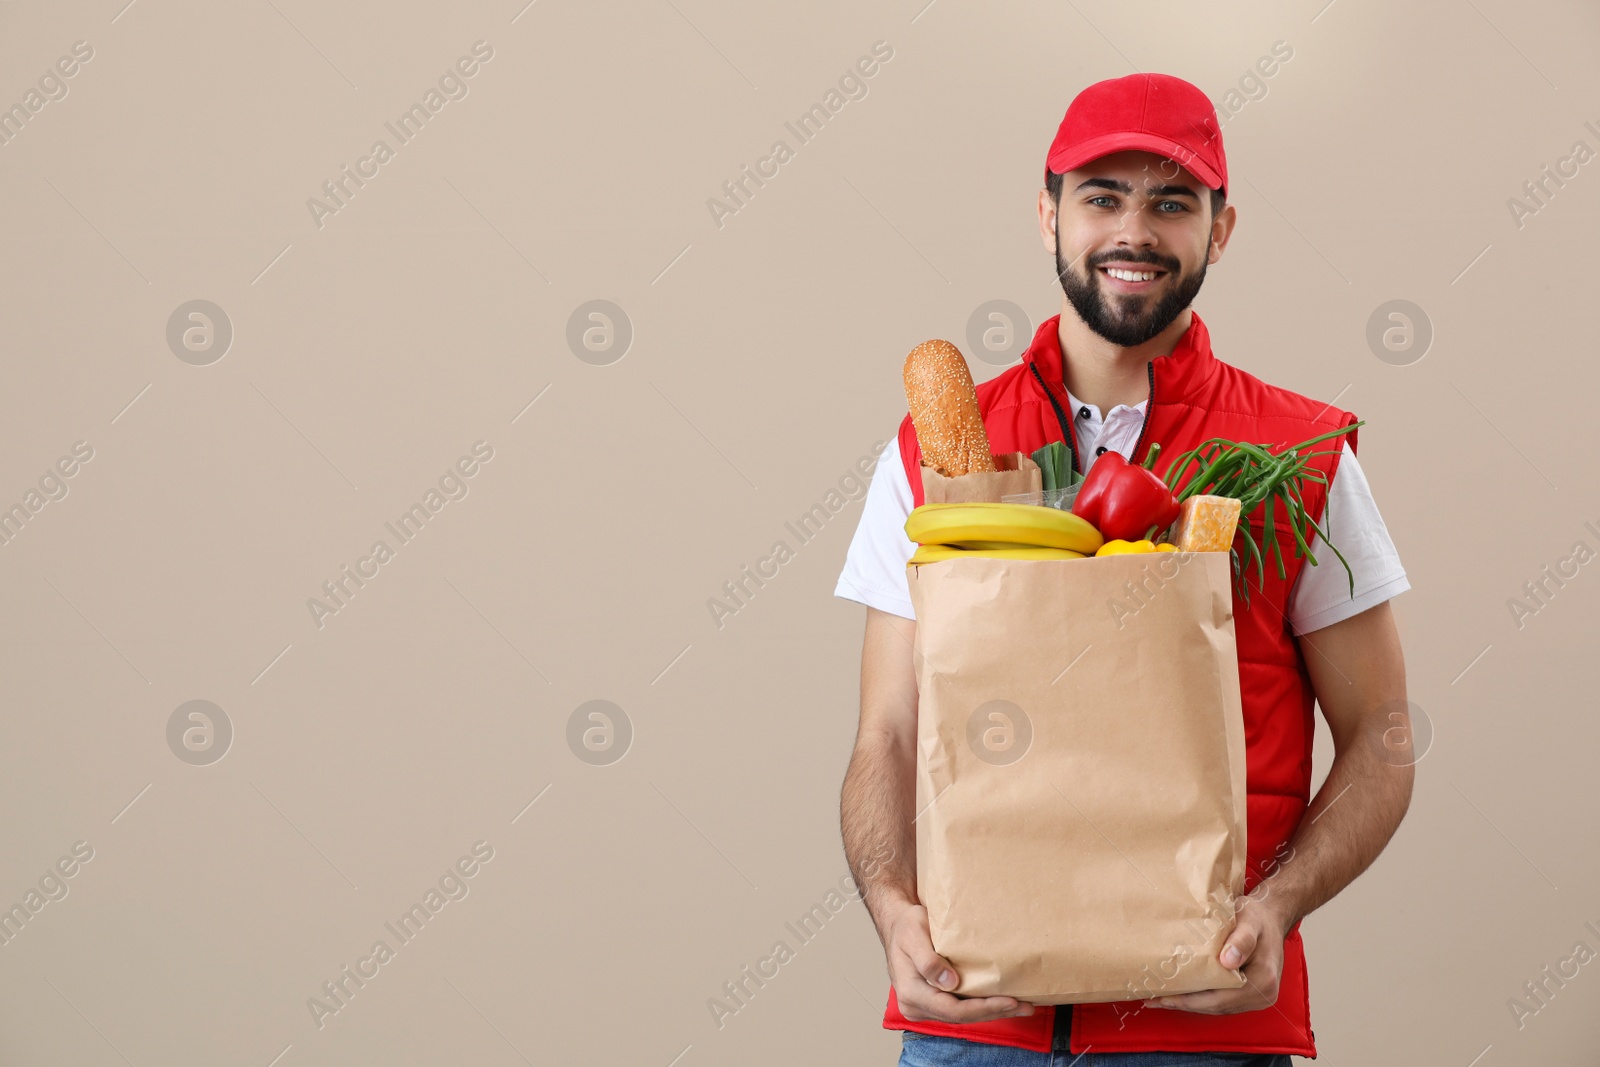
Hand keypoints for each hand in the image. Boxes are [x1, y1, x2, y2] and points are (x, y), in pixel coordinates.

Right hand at [885, 902, 1036, 1023]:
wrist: (898, 925)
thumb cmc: (906, 926)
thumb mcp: (914, 935)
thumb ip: (928, 960)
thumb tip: (949, 983)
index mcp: (911, 992)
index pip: (952, 1009)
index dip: (982, 1008)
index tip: (1009, 1000)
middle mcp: (916, 1005)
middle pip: (961, 1017)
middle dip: (995, 1013)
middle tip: (1025, 1006)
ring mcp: (924, 1006)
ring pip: (963, 1016)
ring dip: (992, 1012)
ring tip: (1021, 1007)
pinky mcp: (933, 1002)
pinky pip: (959, 1008)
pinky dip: (982, 1006)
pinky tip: (1001, 1002)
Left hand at [1141, 895, 1289, 1014]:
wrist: (1271, 916)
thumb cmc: (1256, 917)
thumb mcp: (1249, 922)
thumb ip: (1241, 940)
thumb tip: (1228, 962)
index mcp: (1263, 980)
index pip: (1220, 998)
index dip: (1190, 1000)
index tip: (1164, 997)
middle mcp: (1263, 994)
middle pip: (1217, 1006)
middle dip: (1185, 1004)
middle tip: (1154, 1000)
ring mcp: (1258, 997)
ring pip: (1219, 1006)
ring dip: (1191, 1003)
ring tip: (1162, 998)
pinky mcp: (1251, 994)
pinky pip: (1223, 1001)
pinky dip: (1202, 999)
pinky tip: (1183, 993)